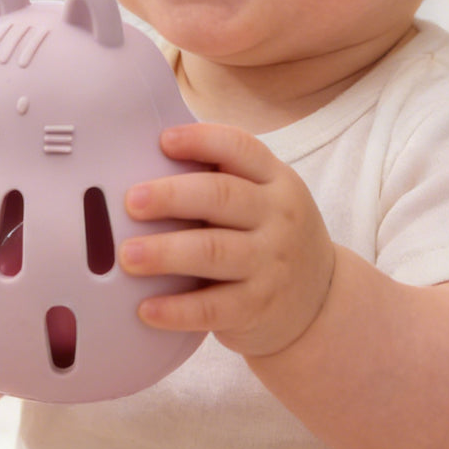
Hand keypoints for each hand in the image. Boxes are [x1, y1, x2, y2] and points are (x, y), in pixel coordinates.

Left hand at [120, 123, 335, 358]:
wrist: (320, 305)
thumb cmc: (270, 238)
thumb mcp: (265, 200)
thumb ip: (222, 180)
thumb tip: (144, 164)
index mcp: (276, 181)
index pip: (240, 149)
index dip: (201, 140)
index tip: (163, 141)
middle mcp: (279, 217)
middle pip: (222, 196)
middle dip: (171, 196)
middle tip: (131, 201)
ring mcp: (271, 264)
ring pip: (213, 251)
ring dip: (165, 252)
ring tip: (128, 255)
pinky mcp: (259, 307)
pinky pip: (213, 307)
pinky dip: (176, 308)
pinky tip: (145, 308)